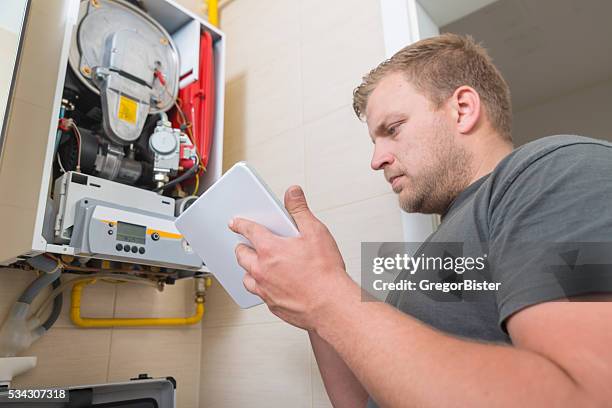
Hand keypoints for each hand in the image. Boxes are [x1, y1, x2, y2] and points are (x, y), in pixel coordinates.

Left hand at [229, 185, 353, 330]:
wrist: (330, 306)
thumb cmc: (325, 273)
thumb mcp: (315, 232)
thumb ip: (300, 210)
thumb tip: (292, 193)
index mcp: (270, 249)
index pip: (249, 230)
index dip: (240, 224)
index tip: (235, 222)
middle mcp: (262, 269)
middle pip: (241, 255)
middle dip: (242, 247)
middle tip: (246, 244)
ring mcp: (264, 289)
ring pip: (246, 277)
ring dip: (249, 269)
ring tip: (257, 265)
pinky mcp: (271, 304)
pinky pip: (258, 293)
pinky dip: (260, 287)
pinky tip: (270, 285)